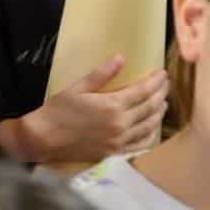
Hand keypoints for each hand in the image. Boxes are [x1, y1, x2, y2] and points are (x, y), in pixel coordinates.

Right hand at [15, 56, 167, 164]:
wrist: (44, 139)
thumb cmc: (58, 111)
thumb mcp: (76, 88)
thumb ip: (101, 74)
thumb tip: (120, 58)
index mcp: (112, 105)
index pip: (142, 91)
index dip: (155, 81)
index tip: (162, 73)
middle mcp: (121, 124)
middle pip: (150, 107)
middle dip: (161, 94)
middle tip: (166, 84)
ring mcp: (121, 140)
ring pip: (150, 126)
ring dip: (159, 113)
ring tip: (163, 102)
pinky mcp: (117, 152)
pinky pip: (142, 143)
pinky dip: (151, 133)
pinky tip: (153, 127)